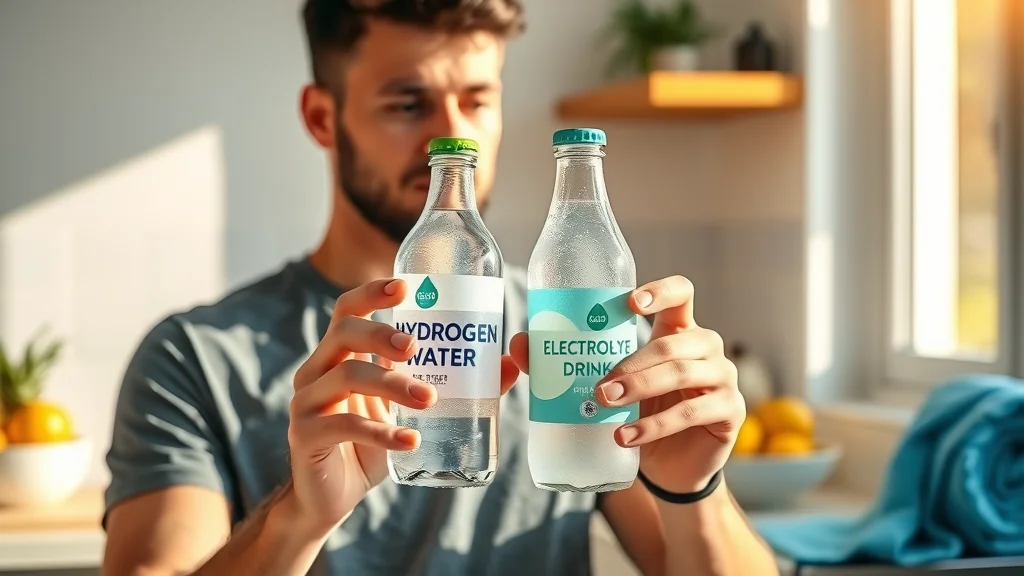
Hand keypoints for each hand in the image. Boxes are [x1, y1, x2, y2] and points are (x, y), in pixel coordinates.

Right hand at [288, 278, 520, 535]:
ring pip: (347, 376)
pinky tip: (410, 440)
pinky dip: (381, 432)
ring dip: (392, 384)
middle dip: (382, 334)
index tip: (406, 287)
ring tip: (429, 398)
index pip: (348, 310)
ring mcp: (306, 402)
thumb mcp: (409, 412)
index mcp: (339, 355)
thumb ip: (454, 385)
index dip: (372, 294)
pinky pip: (344, 425)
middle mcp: (317, 370)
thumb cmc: (372, 445)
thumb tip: (510, 362)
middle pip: (345, 333)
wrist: (332, 496)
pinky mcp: (305, 436)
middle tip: (416, 347)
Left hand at [509, 276, 741, 493]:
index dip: (660, 291)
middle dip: (634, 362)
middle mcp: (705, 346)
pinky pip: (692, 413)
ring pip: (683, 373)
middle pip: (674, 341)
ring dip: (642, 388)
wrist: (669, 464)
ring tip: (606, 405)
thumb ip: (567, 361)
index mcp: (678, 329)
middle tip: (599, 385)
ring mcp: (722, 378)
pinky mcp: (728, 412)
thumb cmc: (638, 411)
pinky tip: (627, 437)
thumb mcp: (609, 382)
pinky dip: (655, 426)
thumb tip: (518, 345)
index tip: (629, 303)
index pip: (681, 293)